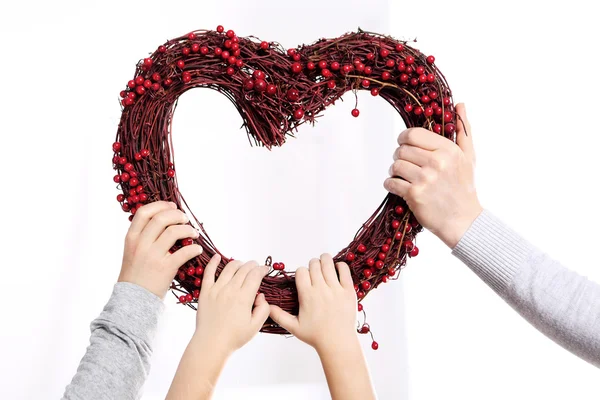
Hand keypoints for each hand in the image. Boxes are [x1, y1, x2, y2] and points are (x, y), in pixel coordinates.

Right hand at [118, 201, 201, 297]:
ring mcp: (153, 256)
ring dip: (188, 230)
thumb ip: (143, 236)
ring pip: (174, 232)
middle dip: (177, 215)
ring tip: (194, 234)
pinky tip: (197, 249)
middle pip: (161, 218)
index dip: (160, 205)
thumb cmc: (136, 274)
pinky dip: (194, 249)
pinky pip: (184, 252)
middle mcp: (141, 244)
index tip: (172, 206)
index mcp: (131, 238)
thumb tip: (163, 218)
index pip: (144, 212)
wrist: (133, 299)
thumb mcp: (132, 251)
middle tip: (186, 219)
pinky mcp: (165, 268)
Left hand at [194, 256, 269, 354]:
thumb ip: (263, 309)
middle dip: (252, 265)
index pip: (255, 275)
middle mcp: (230, 290)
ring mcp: (216, 289)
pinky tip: (217, 256)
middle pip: (244, 269)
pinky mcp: (205, 292)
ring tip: (242, 264)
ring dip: (238, 263)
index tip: (266, 269)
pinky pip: (208, 272)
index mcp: (244, 298)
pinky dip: (213, 262)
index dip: (262, 269)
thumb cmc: (234, 337)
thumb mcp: (255, 326)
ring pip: (229, 268)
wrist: (211, 344)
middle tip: (256, 266)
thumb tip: (261, 296)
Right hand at [270, 255, 374, 399]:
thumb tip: (266, 306)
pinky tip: (337, 268)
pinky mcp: (348, 291)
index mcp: (307, 295)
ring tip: (324, 263)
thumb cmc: (315, 336)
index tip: (304, 278)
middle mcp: (321, 289)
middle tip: (314, 271)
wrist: (337, 342)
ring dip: (324, 260)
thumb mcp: (294, 327)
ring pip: (328, 264)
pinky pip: (344, 270)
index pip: (301, 271)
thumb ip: (279, 315)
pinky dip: (340, 265)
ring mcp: (336, 289)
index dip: (301, 272)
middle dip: (312, 265)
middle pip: (314, 264)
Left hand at [384, 103, 482, 247]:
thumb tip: (460, 105)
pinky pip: (391, 182)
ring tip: (404, 177)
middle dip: (400, 156)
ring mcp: (425, 179)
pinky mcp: (414, 194)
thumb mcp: (469, 157)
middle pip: (401, 149)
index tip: (405, 144)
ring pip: (395, 165)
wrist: (464, 221)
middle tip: (407, 164)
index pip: (413, 134)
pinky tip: (400, 188)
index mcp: (448, 150)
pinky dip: (391, 184)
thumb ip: (463, 130)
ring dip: (395, 171)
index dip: (404, 138)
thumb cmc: (464, 188)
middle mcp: (436, 162)